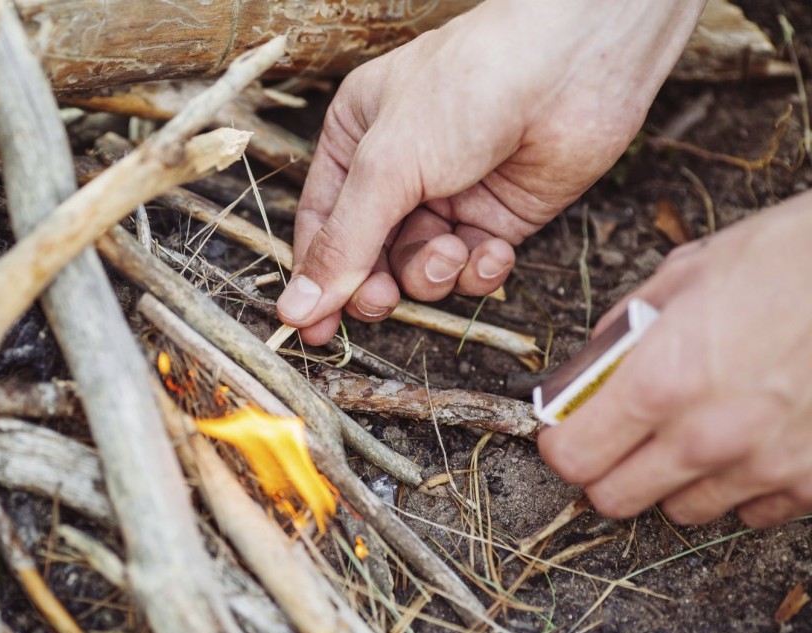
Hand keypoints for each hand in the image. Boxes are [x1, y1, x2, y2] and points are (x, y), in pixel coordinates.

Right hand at [277, 0, 706, 343]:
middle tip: (381, 301)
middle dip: (377, 283)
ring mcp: (450, 197)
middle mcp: (399, 173)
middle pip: (369, 256)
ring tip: (451, 251)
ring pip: (420, 268)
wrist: (573, 66)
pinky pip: (472, 268)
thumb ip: (344, 244)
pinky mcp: (498, 218)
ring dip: (432, 272)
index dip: (317, 278)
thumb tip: (297, 307)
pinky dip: (479, 270)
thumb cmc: (468, 87)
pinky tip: (491, 249)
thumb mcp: (387, 166)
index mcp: (355, 143)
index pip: (322, 225)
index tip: (312, 327)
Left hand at [539, 191, 811, 527]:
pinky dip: (742, 486)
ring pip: (683, 511)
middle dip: (607, 470)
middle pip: (615, 499)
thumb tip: (589, 367)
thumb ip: (624, 331)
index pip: (572, 457)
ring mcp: (763, 467)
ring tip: (698, 430)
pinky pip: (752, 511)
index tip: (568, 430)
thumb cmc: (789, 260)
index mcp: (659, 381)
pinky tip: (752, 441)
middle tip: (622, 438)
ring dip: (676, 480)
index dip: (562, 444)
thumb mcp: (686, 273)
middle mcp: (705, 437)